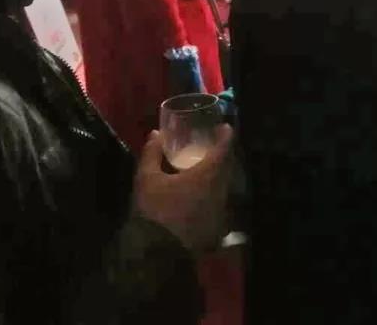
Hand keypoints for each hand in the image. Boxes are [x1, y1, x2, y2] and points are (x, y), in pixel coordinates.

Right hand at [134, 125, 233, 252]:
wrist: (161, 249)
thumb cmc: (157, 210)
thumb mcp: (147, 179)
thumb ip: (151, 154)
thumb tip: (156, 133)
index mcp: (209, 173)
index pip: (225, 147)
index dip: (226, 135)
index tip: (223, 127)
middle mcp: (221, 186)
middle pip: (228, 163)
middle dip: (223, 152)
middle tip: (212, 143)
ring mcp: (222, 204)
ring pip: (226, 179)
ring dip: (220, 169)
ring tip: (206, 163)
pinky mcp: (218, 218)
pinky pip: (221, 194)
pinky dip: (216, 185)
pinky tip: (203, 187)